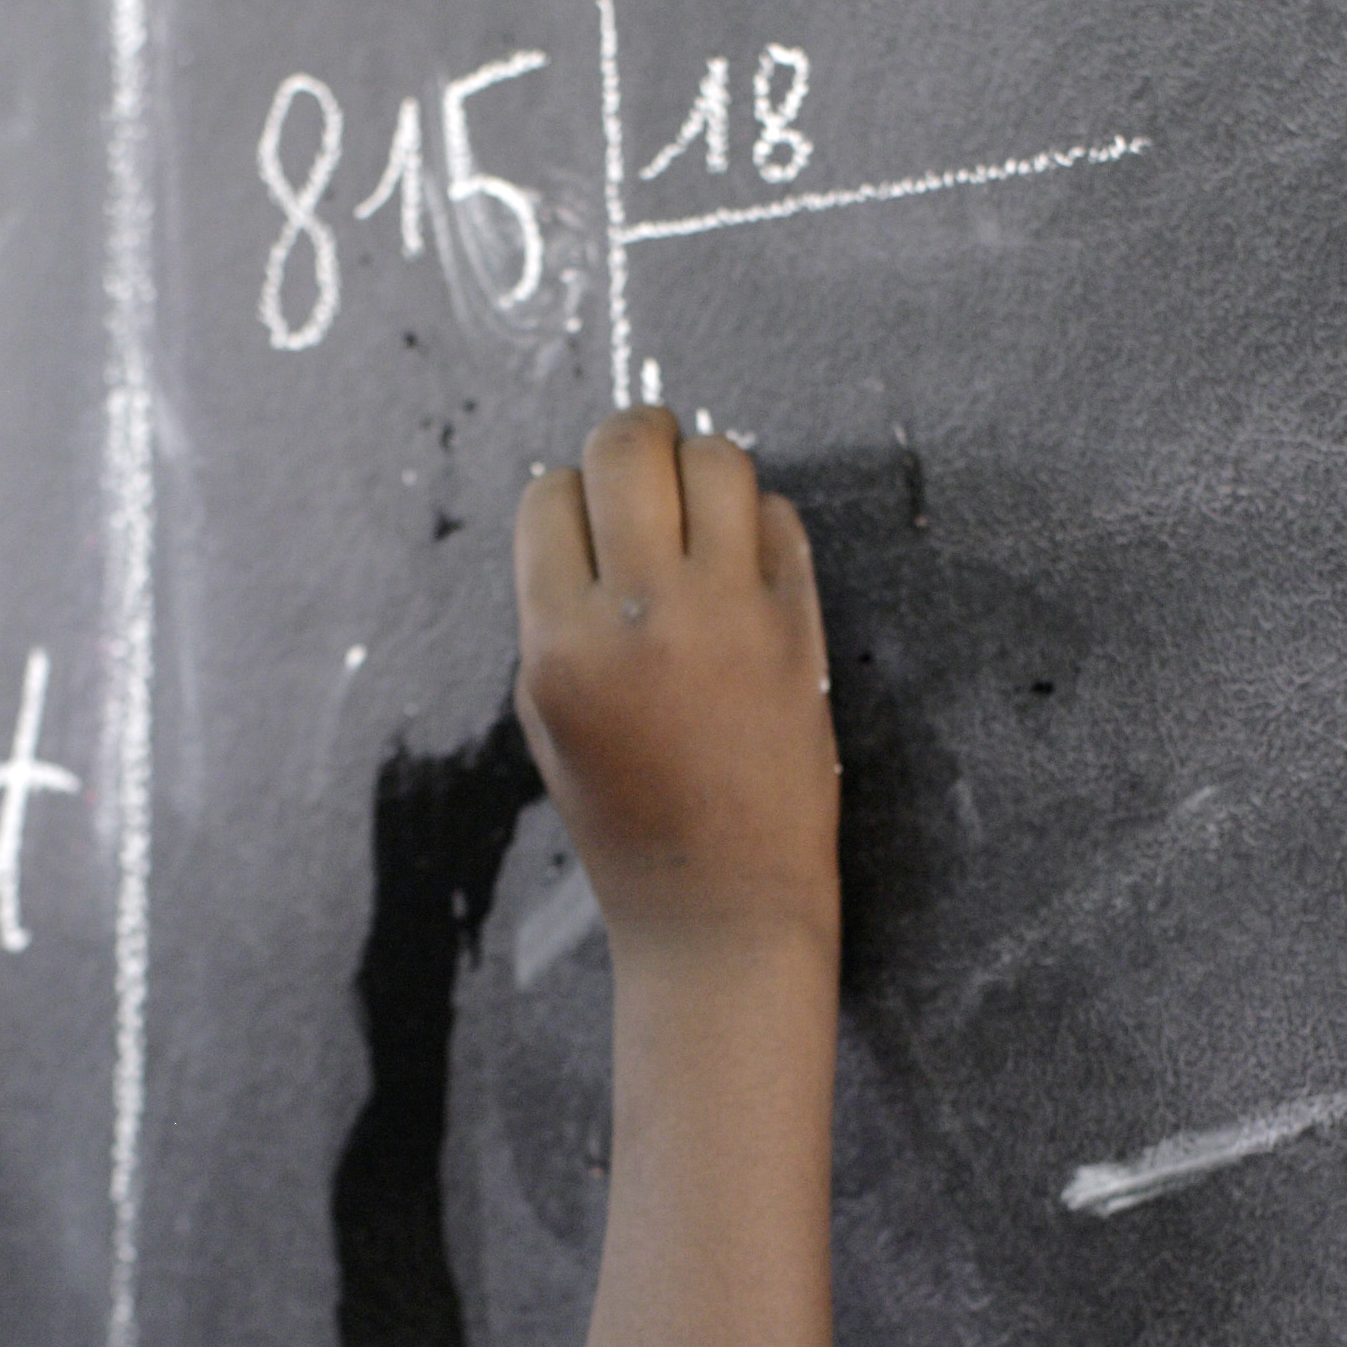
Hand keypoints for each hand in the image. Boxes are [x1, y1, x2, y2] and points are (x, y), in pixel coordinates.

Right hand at [514, 409, 839, 968]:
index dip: (563, 499)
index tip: (584, 526)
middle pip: (626, 447)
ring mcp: (730, 614)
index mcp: (561, 645)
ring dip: (699, 468)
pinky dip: (757, 520)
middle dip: (630, 443)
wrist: (722, 903)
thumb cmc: (625, 818)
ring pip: (716, 457)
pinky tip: (742, 562)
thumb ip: (557, 610)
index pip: (547, 496)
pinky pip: (779, 514)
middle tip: (641, 470)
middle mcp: (643, 616)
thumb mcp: (547, 717)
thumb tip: (587, 508)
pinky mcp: (800, 625)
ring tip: (696, 512)